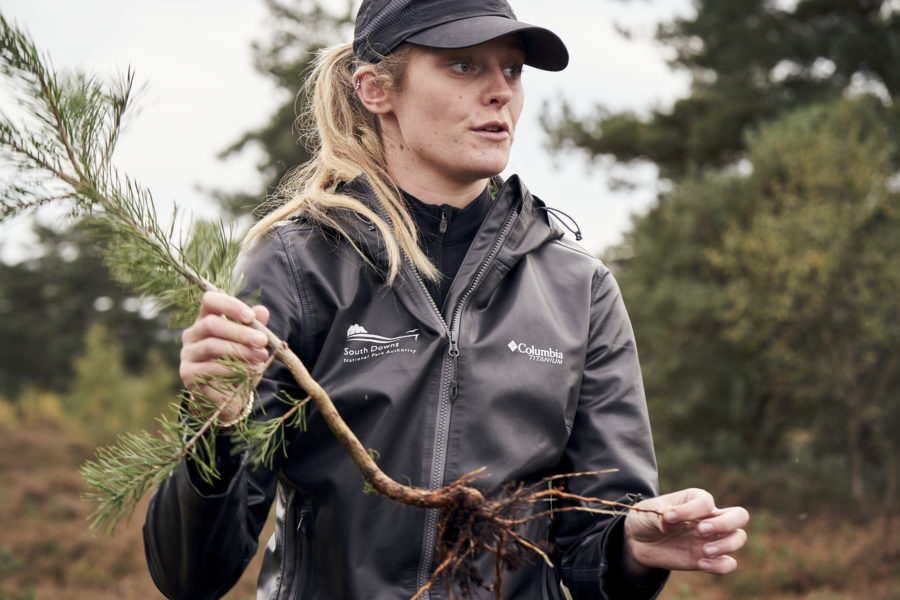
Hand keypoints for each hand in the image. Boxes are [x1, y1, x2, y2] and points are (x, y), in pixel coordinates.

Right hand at [179, 291, 270, 420]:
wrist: (229, 396)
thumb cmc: (240, 363)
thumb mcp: (250, 344)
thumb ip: (255, 327)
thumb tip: (262, 310)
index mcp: (206, 319)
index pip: (210, 300)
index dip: (230, 305)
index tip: (251, 317)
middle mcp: (192, 334)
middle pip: (211, 324)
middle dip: (240, 332)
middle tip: (263, 341)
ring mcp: (187, 353)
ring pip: (211, 346)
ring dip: (240, 351)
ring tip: (261, 357)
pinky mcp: (188, 373)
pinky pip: (209, 367)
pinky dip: (233, 368)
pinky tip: (251, 371)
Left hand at [622, 488, 748, 576]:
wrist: (638, 541)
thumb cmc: (646, 519)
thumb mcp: (646, 513)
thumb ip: (660, 515)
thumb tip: (672, 518)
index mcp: (695, 500)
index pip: (706, 501)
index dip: (690, 510)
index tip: (669, 516)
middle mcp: (708, 518)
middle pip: (739, 516)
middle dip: (726, 523)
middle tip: (701, 531)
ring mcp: (711, 539)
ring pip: (739, 538)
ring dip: (726, 545)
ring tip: (704, 550)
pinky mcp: (707, 558)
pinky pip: (728, 563)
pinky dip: (720, 566)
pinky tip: (701, 564)